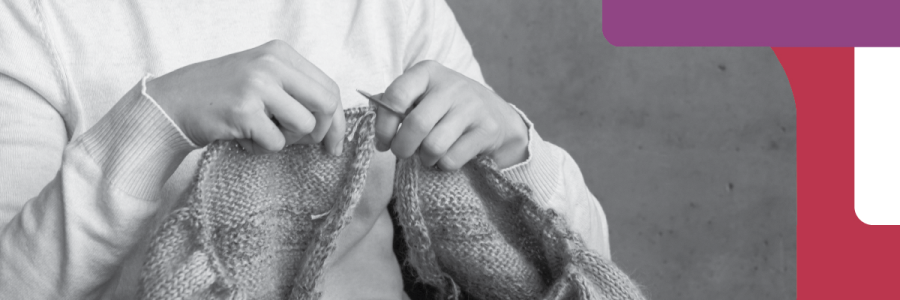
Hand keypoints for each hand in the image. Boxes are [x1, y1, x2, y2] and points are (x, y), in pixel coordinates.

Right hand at [147, 40, 344, 154]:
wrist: (173, 103)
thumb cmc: (223, 95)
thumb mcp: (263, 78)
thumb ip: (297, 92)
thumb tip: (335, 124)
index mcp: (281, 53)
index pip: (329, 87)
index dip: (338, 120)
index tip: (335, 142)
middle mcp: (271, 64)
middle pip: (326, 105)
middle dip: (324, 132)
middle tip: (311, 146)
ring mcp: (257, 86)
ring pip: (304, 126)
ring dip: (286, 140)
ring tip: (260, 132)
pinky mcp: (244, 111)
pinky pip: (276, 143)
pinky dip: (261, 149)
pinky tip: (242, 138)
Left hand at [374, 60, 528, 169]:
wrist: (497, 116)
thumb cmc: (447, 107)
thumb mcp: (422, 95)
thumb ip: (396, 101)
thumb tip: (372, 105)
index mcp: (427, 72)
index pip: (396, 95)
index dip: (384, 125)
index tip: (383, 142)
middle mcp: (451, 85)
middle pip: (416, 124)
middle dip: (402, 148)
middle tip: (402, 154)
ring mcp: (472, 106)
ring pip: (434, 145)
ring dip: (424, 159)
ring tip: (426, 156)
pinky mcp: (487, 129)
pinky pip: (452, 158)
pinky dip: (443, 165)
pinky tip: (446, 157)